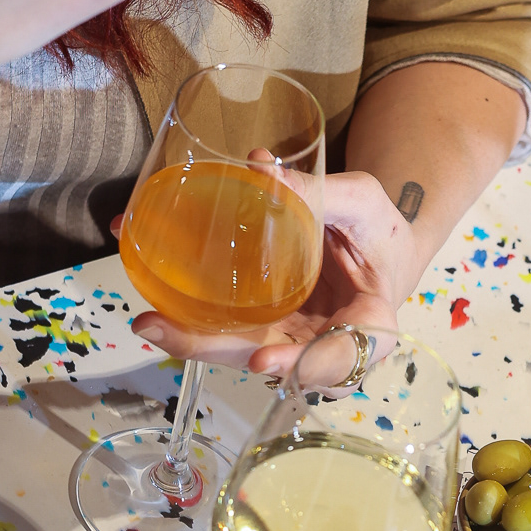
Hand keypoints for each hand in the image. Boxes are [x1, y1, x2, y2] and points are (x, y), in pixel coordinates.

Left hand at [124, 169, 423, 375]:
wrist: (380, 249)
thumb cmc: (380, 230)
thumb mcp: (361, 202)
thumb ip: (317, 191)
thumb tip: (258, 166)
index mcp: (369, 322)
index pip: (343, 355)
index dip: (303, 365)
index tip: (262, 359)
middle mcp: (327, 345)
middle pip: (273, 363)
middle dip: (215, 351)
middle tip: (164, 329)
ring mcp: (294, 341)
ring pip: (243, 353)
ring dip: (193, 342)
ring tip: (150, 321)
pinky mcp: (270, 329)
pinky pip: (232, 332)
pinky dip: (194, 322)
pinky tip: (156, 307)